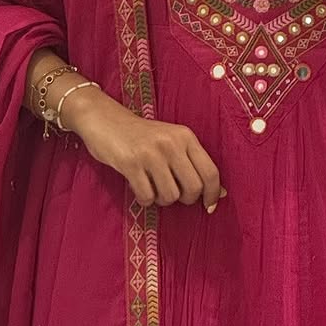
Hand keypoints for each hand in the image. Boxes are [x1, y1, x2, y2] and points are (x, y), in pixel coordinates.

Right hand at [62, 87, 225, 212]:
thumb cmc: (141, 135)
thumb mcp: (171, 141)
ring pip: (170, 196)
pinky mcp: (130, 163)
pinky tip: (139, 187)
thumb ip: (194, 164)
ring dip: (162, 199)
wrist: (104, 118)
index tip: (209, 206)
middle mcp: (171, 143)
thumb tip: (220, 193)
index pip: (211, 172)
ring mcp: (151, 153)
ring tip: (153, 187)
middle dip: (185, 199)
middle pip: (193, 188)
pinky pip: (147, 196)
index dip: (212, 194)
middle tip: (173, 193)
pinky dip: (145, 199)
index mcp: (186, 136)